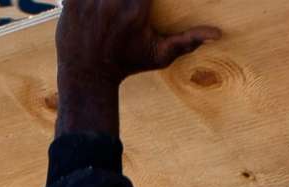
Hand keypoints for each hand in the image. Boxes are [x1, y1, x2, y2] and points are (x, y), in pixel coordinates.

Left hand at [56, 0, 221, 134]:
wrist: (87, 77)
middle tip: (130, 1)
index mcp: (136, 9)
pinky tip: (97, 1)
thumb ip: (187, 42)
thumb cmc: (126, 64)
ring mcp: (90, 0)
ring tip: (113, 2)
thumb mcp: (159, 55)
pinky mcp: (72, 1)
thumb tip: (216, 34)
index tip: (144, 0)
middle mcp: (113, 2)